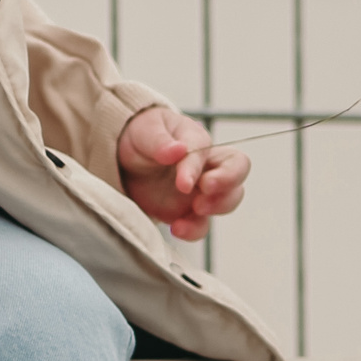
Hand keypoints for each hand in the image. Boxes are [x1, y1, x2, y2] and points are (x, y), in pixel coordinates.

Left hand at [116, 106, 247, 241]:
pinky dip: (194, 230)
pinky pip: (201, 225)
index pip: (209, 152)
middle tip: (203, 196)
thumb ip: (159, 140)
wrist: (124, 159)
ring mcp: (200, 191)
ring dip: (216, 208)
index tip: (183, 183)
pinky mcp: (188, 212)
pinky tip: (177, 229)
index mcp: (197, 140)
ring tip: (195, 211)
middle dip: (226, 186)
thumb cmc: (141, 135)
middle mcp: (206, 166)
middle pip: (237, 173)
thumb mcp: (144, 130)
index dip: (198, 169)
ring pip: (227, 201)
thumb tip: (177, 149)